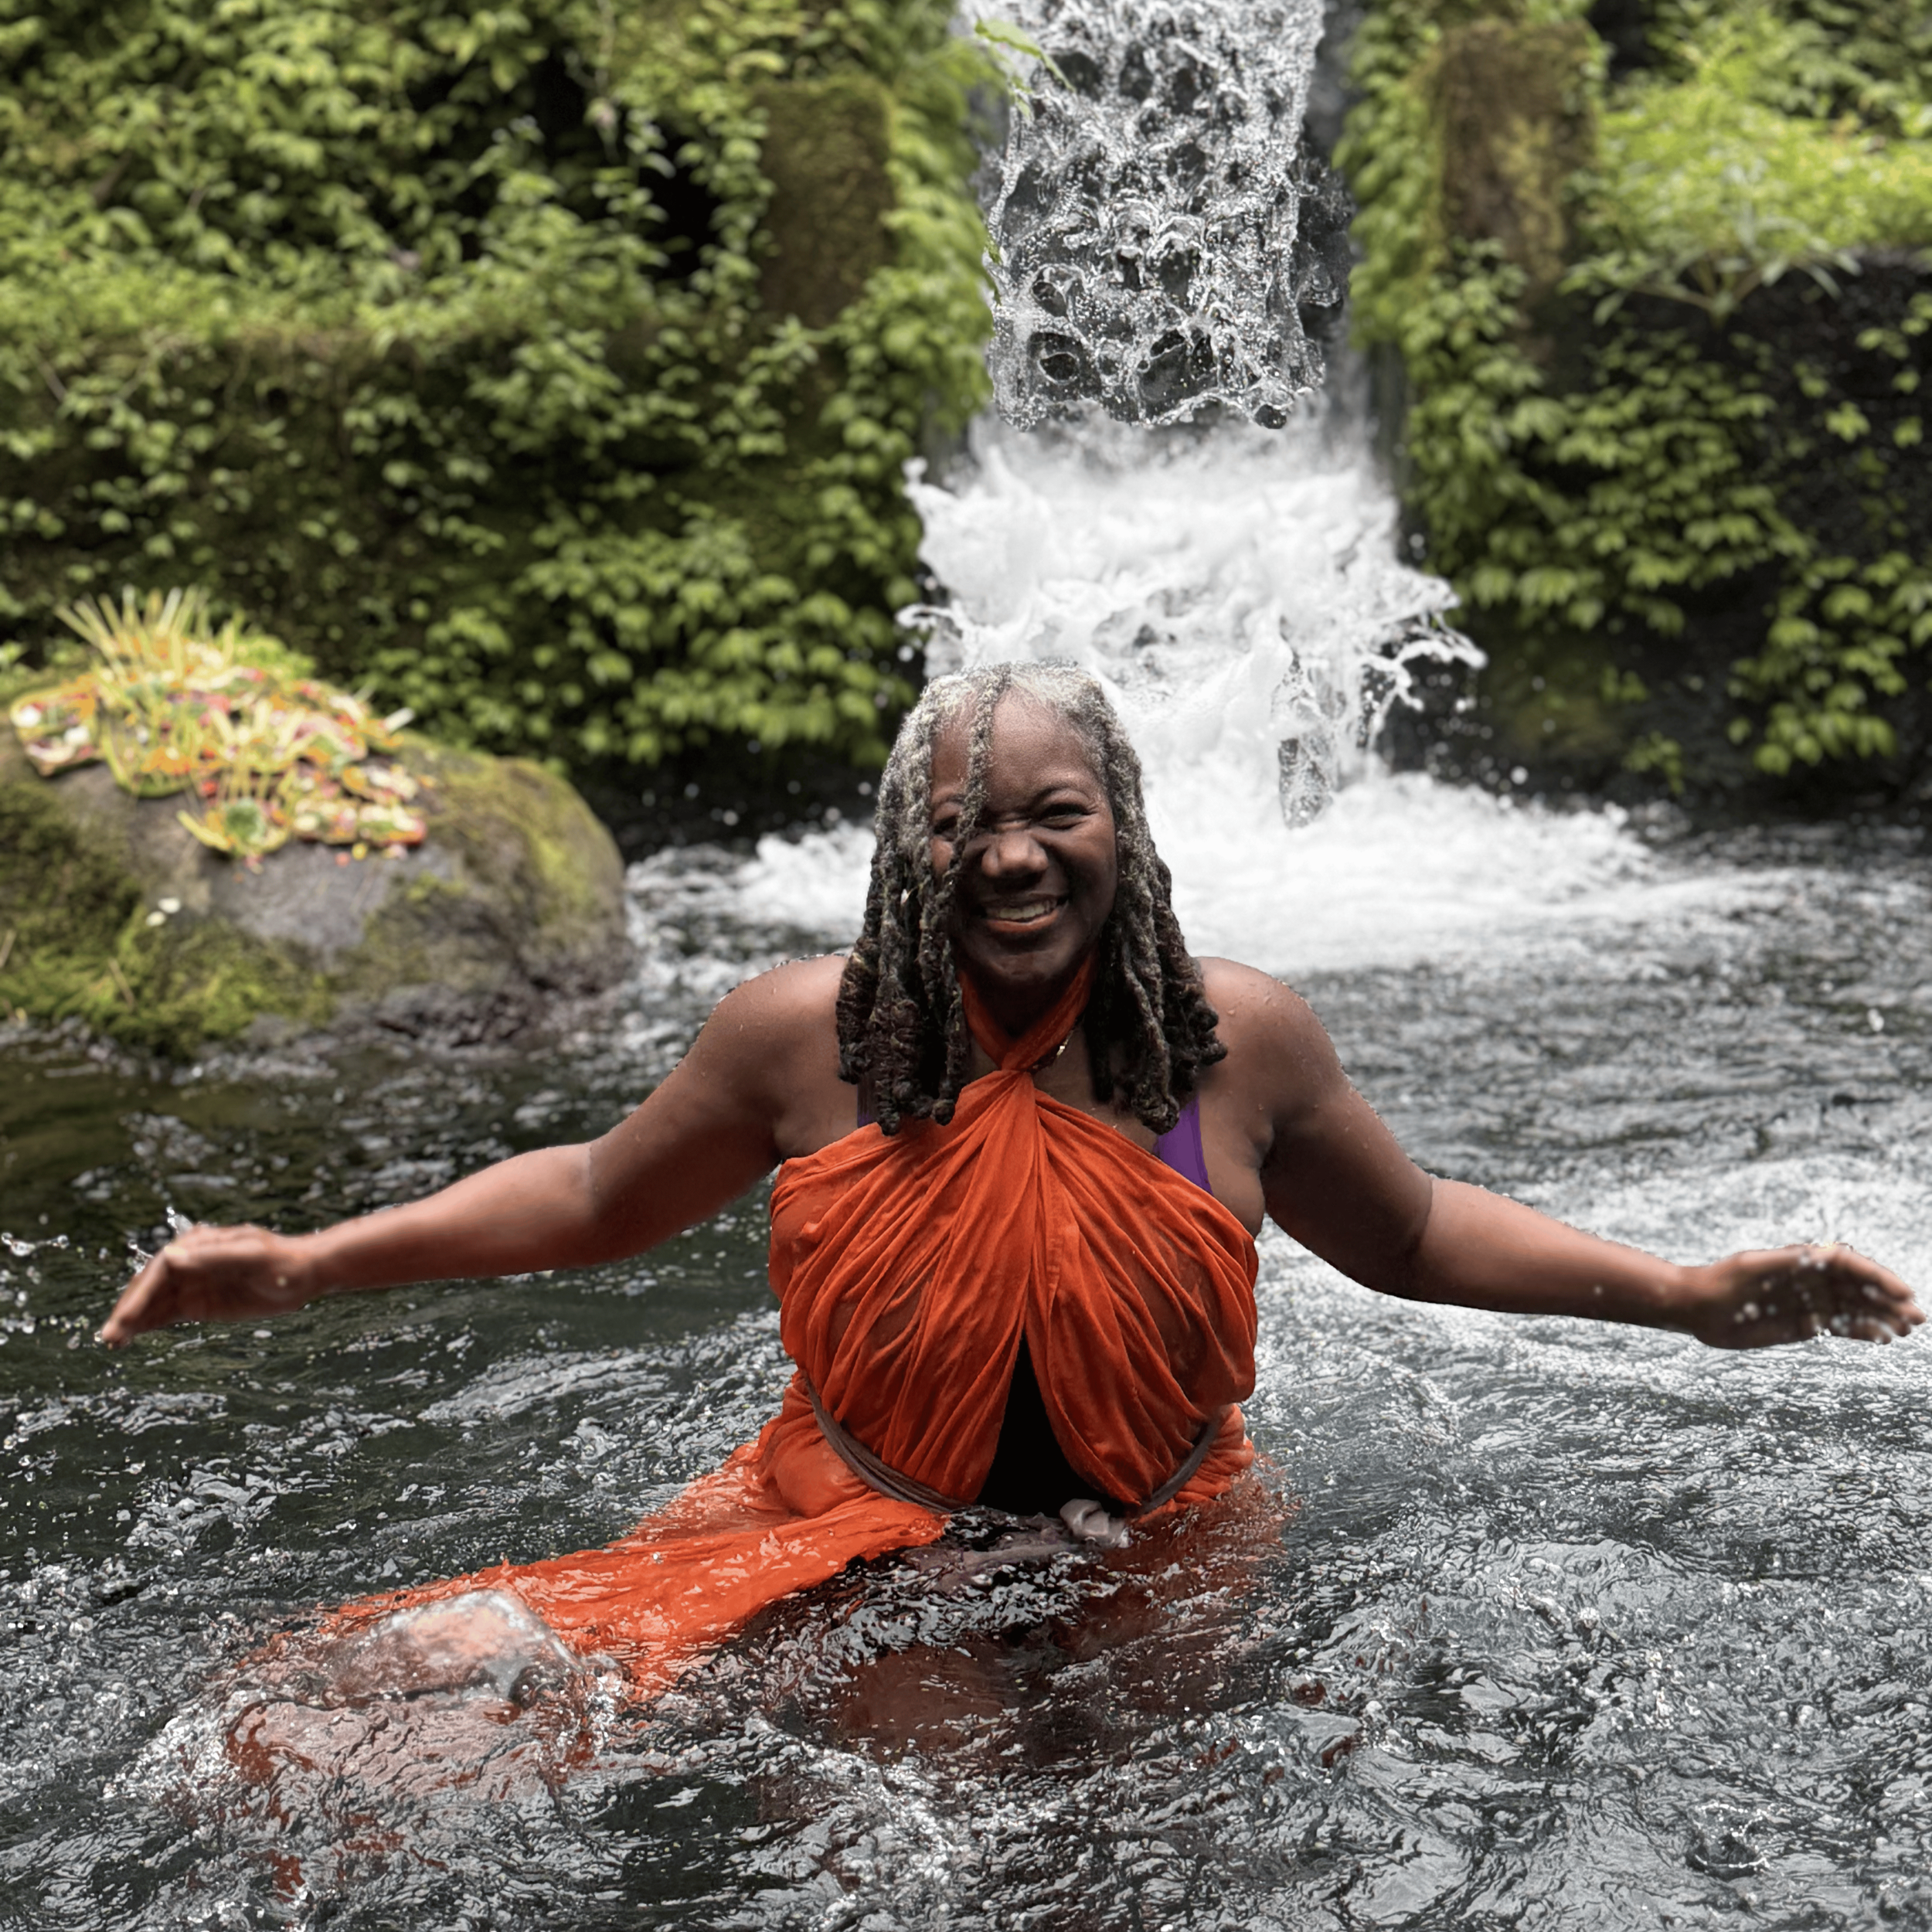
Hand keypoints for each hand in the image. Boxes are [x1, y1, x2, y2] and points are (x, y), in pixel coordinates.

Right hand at [99, 1224, 317, 1347]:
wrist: (304, 1274)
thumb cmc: (281, 1261)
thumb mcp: (251, 1256)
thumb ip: (213, 1257)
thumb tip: (173, 1256)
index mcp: (198, 1244)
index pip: (160, 1269)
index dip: (141, 1294)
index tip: (127, 1317)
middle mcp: (188, 1262)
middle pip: (149, 1287)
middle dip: (129, 1310)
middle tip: (109, 1336)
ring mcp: (192, 1284)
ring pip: (154, 1304)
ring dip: (132, 1321)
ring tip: (111, 1342)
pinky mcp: (199, 1304)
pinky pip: (167, 1315)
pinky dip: (147, 1326)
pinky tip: (129, 1339)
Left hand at [1679, 1243, 1921, 1348]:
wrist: (1697, 1308)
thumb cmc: (1720, 1282)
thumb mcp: (1752, 1266)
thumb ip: (1788, 1261)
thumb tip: (1824, 1252)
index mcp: (1802, 1261)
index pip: (1850, 1265)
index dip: (1878, 1277)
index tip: (1901, 1292)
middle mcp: (1810, 1280)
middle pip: (1858, 1288)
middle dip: (1888, 1300)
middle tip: (1916, 1318)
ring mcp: (1809, 1301)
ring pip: (1855, 1309)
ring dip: (1881, 1317)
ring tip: (1906, 1329)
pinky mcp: (1803, 1323)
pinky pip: (1839, 1327)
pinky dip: (1861, 1332)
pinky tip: (1882, 1338)